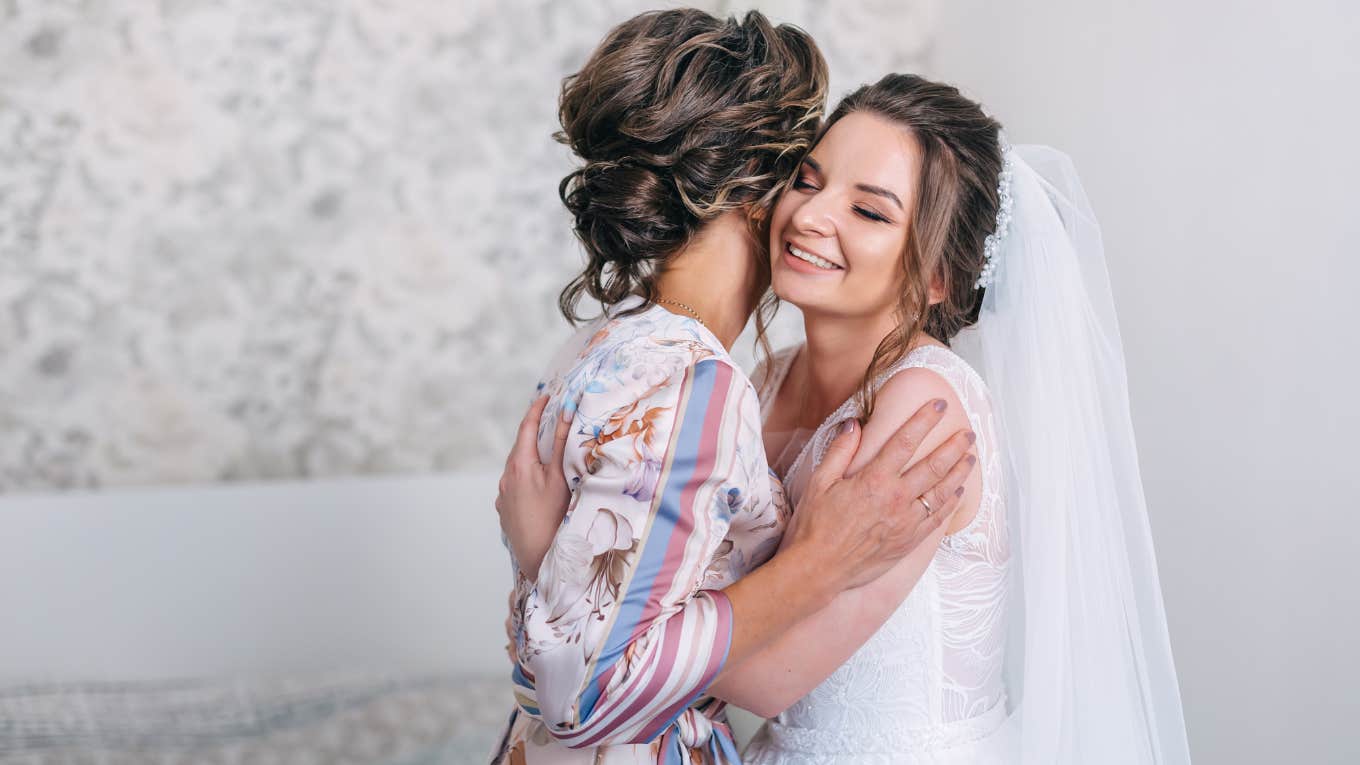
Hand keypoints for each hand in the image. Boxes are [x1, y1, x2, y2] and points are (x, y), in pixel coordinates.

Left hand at [496, 395, 572, 580]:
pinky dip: (525, 476)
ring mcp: (503, 494)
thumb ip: (562, 444)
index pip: (527, 427)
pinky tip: (538, 486)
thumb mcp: (561, 477)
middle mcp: (506, 477)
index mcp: (520, 464)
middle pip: (521, 446)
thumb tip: (566, 413)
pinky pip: (514, 484)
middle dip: (534, 432)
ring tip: (546, 455)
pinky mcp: (504, 508)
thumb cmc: (552, 517)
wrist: (537, 556)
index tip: (546, 395)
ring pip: (516, 467)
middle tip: (549, 421)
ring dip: (530, 456)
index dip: (536, 409)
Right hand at [782, 400, 975, 592]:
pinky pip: (938, 519)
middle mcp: (895, 499)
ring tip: (971, 457)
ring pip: (942, 492)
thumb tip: (853, 423)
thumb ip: (840, 450)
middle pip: (934, 466)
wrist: (819, 568)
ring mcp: (906, 522)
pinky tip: (959, 492)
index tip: (938, 405)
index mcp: (873, 480)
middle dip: (954, 446)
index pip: (905, 441)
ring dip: (960, 472)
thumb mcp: (820, 482)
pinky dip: (951, 503)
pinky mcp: (909, 541)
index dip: (924, 420)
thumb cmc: (815, 525)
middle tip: (968, 433)